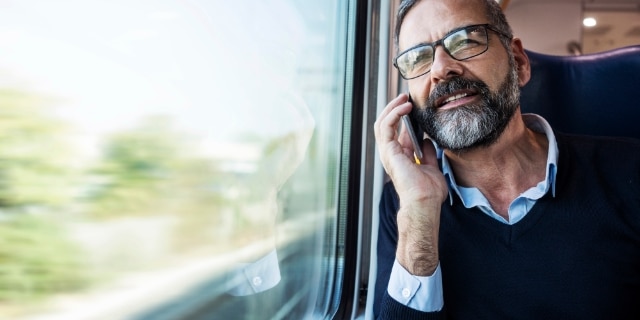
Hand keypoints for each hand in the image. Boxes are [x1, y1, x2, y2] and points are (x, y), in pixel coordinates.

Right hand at [374, 93, 447, 275]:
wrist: (425, 202)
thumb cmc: (428, 192)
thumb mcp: (432, 166)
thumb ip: (427, 153)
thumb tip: (426, 141)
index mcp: (400, 156)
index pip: (397, 130)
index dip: (403, 115)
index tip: (413, 103)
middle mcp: (391, 153)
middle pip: (386, 124)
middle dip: (394, 107)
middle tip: (405, 95)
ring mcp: (388, 152)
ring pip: (382, 123)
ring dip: (392, 107)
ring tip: (404, 97)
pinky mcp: (388, 151)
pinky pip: (385, 127)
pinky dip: (394, 114)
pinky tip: (405, 107)